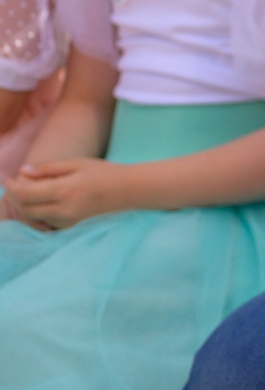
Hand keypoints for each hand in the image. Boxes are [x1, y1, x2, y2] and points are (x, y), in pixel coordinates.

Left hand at [5, 157, 133, 228]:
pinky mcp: (70, 226)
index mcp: (64, 191)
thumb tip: (22, 171)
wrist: (128, 191)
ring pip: (33, 217)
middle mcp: (64, 209)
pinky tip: (42, 200)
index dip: (13, 187)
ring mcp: (67, 220)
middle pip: (26, 209)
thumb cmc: (103, 173)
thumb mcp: (76, 163)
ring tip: (30, 191)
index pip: (26, 194)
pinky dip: (37, 212)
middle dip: (17, 198)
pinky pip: (44, 221)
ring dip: (25, 206)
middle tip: (17, 185)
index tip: (10, 178)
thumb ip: (48, 168)